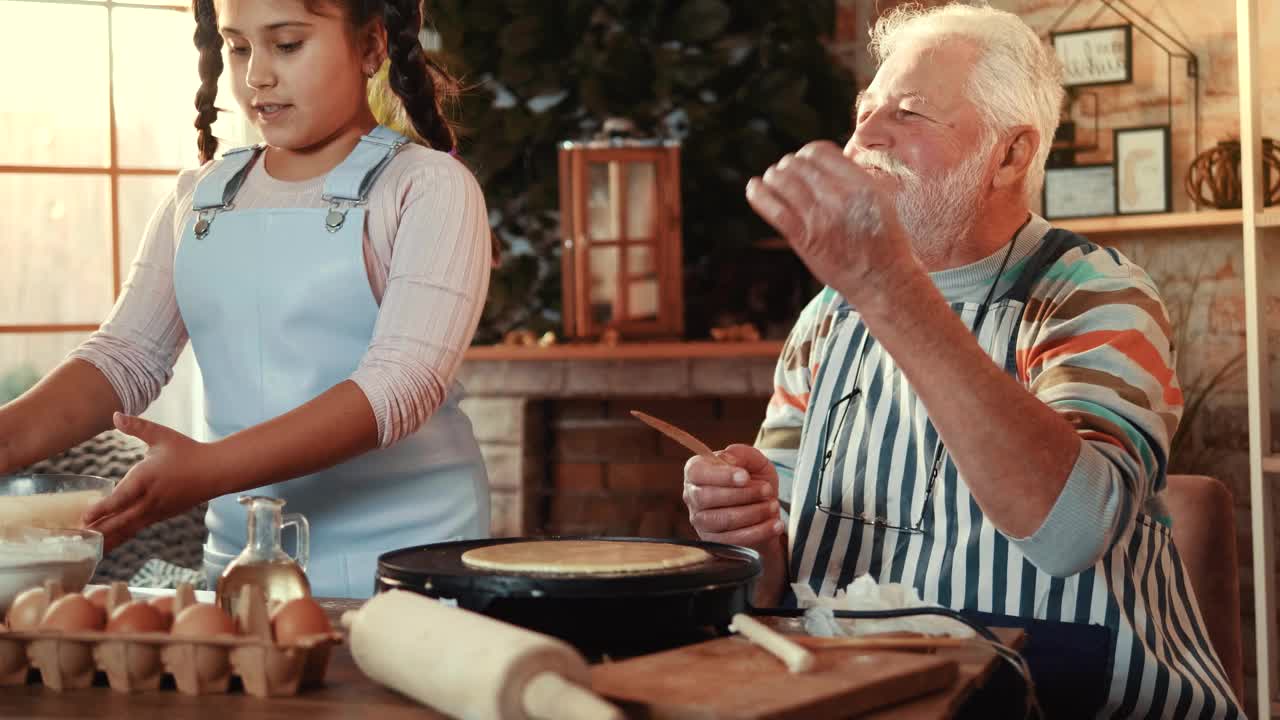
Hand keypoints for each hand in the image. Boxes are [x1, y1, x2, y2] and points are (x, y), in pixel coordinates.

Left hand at [82, 412, 219, 550]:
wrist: (216, 471)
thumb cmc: (188, 451)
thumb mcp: (161, 436)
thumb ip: (137, 427)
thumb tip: (115, 415)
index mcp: (146, 479)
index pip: (120, 498)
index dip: (102, 509)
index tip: (85, 516)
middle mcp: (150, 499)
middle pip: (120, 520)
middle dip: (99, 531)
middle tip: (77, 539)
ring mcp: (157, 511)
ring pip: (128, 529)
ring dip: (108, 539)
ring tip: (88, 549)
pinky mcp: (161, 516)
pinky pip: (136, 529)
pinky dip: (121, 537)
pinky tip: (110, 542)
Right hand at [682, 444, 783, 547]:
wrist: (765, 511)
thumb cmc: (754, 482)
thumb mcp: (755, 462)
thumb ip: (743, 454)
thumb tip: (730, 460)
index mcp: (696, 472)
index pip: (697, 472)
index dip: (721, 475)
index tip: (745, 477)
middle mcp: (692, 496)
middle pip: (708, 497)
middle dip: (743, 494)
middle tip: (767, 490)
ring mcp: (700, 521)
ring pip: (723, 519)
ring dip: (753, 513)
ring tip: (773, 506)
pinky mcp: (713, 541)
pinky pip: (734, 539)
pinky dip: (759, 531)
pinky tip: (775, 524)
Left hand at [746, 141, 919, 306]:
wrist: (881, 281)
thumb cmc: (882, 243)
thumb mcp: (879, 200)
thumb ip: (853, 179)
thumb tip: (824, 161)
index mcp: (860, 184)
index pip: (820, 150)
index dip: (806, 154)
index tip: (803, 163)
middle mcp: (839, 196)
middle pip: (797, 164)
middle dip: (787, 166)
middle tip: (785, 175)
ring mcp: (819, 217)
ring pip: (781, 181)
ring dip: (772, 178)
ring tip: (771, 182)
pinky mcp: (803, 238)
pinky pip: (772, 208)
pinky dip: (758, 194)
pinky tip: (754, 188)